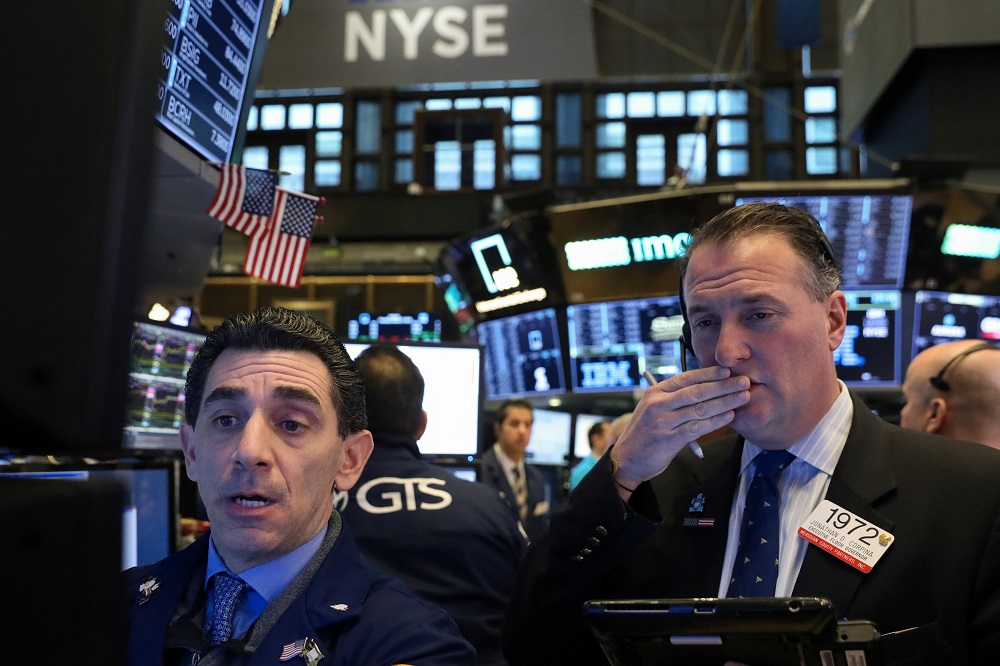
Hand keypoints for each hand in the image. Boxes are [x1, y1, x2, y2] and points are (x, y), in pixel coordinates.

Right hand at [611, 366, 748, 491]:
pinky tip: (730, 416)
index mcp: (655, 392)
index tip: (728, 371)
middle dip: (723, 386)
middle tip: (744, 381)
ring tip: (743, 397)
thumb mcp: (653, 409)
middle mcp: (658, 404)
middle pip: (696, 391)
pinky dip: (716, 421)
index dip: (709, 373)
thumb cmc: (645, 433)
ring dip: (725, 402)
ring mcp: (663, 421)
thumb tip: (705, 387)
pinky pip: (697, 427)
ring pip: (700, 408)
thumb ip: (673, 399)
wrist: (626, 459)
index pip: (686, 378)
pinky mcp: (669, 439)